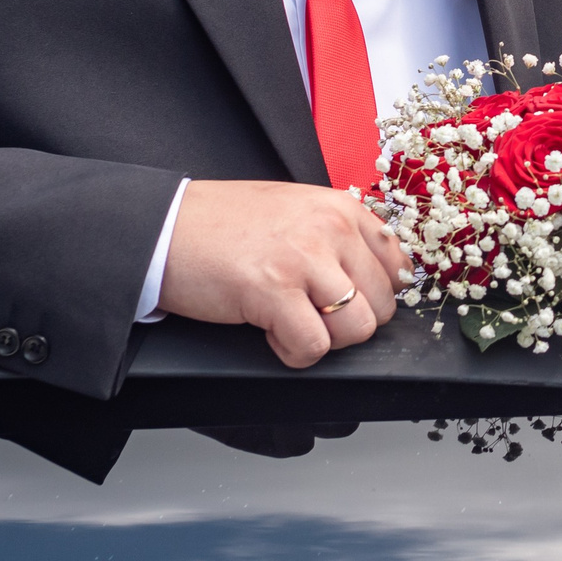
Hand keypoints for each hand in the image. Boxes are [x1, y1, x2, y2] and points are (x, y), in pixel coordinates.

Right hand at [159, 180, 410, 368]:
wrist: (163, 227)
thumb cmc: (223, 224)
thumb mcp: (296, 212)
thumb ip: (338, 237)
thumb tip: (380, 278)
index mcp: (341, 207)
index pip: (398, 267)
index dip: (374, 296)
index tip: (346, 302)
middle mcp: (330, 228)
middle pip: (382, 305)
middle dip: (348, 324)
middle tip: (309, 315)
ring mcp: (304, 258)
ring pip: (358, 329)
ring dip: (325, 340)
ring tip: (290, 323)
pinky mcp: (273, 290)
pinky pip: (313, 346)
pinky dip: (293, 353)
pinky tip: (269, 332)